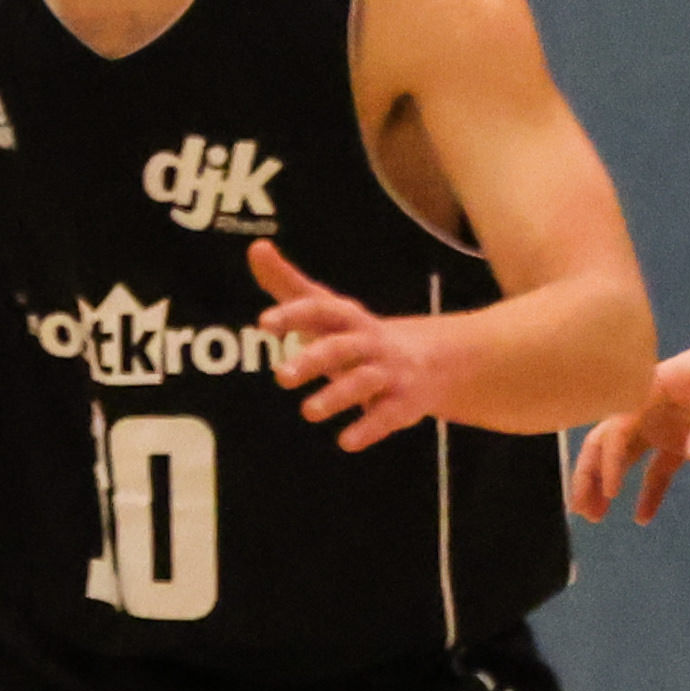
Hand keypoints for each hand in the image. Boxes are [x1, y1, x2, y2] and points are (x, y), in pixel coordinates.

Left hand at [249, 238, 455, 449]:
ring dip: (338, 396)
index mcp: (348, 319)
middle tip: (279, 377)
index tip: (263, 323)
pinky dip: (369, 428)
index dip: (294, 314)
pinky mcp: (403, 403)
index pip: (321, 310)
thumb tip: (255, 248)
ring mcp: (390, 372)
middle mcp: (369, 343)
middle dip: (313, 360)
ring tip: (309, 411)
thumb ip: (287, 283)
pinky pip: (388, 416)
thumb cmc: (357, 334)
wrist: (433, 359)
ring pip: (365, 382)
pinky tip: (346, 442)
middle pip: (341, 348)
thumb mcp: (326, 308)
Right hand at [572, 327, 689, 523]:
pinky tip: (641, 518)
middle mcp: (642, 412)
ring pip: (623, 460)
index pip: (617, 430)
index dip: (611, 461)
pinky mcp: (675, 442)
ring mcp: (657, 428)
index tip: (611, 492)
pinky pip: (657, 471)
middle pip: (605, 446)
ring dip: (607, 486)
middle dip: (590, 476)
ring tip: (594, 517)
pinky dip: (649, 493)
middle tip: (582, 509)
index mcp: (644, 393)